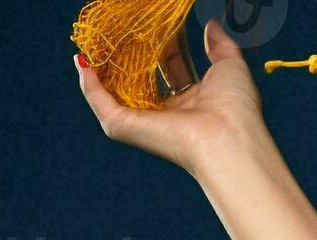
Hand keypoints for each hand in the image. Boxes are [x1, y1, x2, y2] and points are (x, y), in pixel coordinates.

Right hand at [76, 19, 269, 177]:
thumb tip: (211, 25)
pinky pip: (99, 102)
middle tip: (121, 30)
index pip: (171, 69)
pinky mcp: (124, 127)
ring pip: (115, 90)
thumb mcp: (230, 67)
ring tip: (94, 42)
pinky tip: (82, 60)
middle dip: (130, 54)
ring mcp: (144, 120)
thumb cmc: (234, 106)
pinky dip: (88, 83)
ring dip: (102, 66)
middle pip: (141, 79)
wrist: (227, 137)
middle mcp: (167, 113)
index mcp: (192, 102)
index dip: (162, 48)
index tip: (155, 27)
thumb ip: (220, 46)